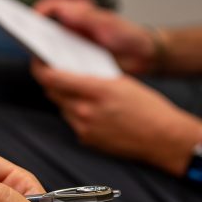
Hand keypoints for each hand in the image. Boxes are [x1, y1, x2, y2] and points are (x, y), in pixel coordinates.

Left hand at [31, 60, 201, 174]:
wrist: (163, 139)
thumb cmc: (149, 108)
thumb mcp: (122, 82)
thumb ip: (94, 77)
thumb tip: (73, 70)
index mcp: (96, 90)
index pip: (53, 78)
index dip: (40, 68)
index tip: (38, 61)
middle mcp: (85, 111)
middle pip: (52, 92)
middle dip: (52, 81)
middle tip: (55, 71)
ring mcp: (83, 128)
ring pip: (62, 107)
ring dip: (65, 97)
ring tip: (79, 90)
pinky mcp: (85, 140)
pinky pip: (72, 122)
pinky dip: (76, 112)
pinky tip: (91, 109)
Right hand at [34, 0, 157, 73]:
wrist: (143, 57)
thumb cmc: (129, 36)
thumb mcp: (109, 23)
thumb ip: (86, 16)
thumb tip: (62, 11)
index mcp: (76, 14)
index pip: (48, 8)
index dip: (36, 13)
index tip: (29, 25)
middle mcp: (70, 29)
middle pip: (42, 31)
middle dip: (34, 38)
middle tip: (32, 47)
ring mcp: (70, 47)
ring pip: (46, 51)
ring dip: (44, 57)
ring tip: (43, 63)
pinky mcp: (74, 64)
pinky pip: (58, 67)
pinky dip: (55, 71)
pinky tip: (57, 77)